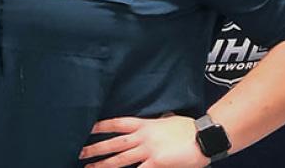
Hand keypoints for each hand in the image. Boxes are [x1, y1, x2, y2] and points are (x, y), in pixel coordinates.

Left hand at [78, 115, 209, 167]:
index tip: (87, 128)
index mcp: (145, 124)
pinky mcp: (156, 163)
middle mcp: (143, 137)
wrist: (204, 137)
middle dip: (95, 148)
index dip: (101, 126)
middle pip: (114, 143)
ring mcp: (149, 151)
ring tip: (90, 167)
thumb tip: (155, 122)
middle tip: (80, 152)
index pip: (117, 123)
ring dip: (104, 164)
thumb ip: (156, 124)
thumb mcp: (168, 120)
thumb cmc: (190, 129)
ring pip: (120, 159)